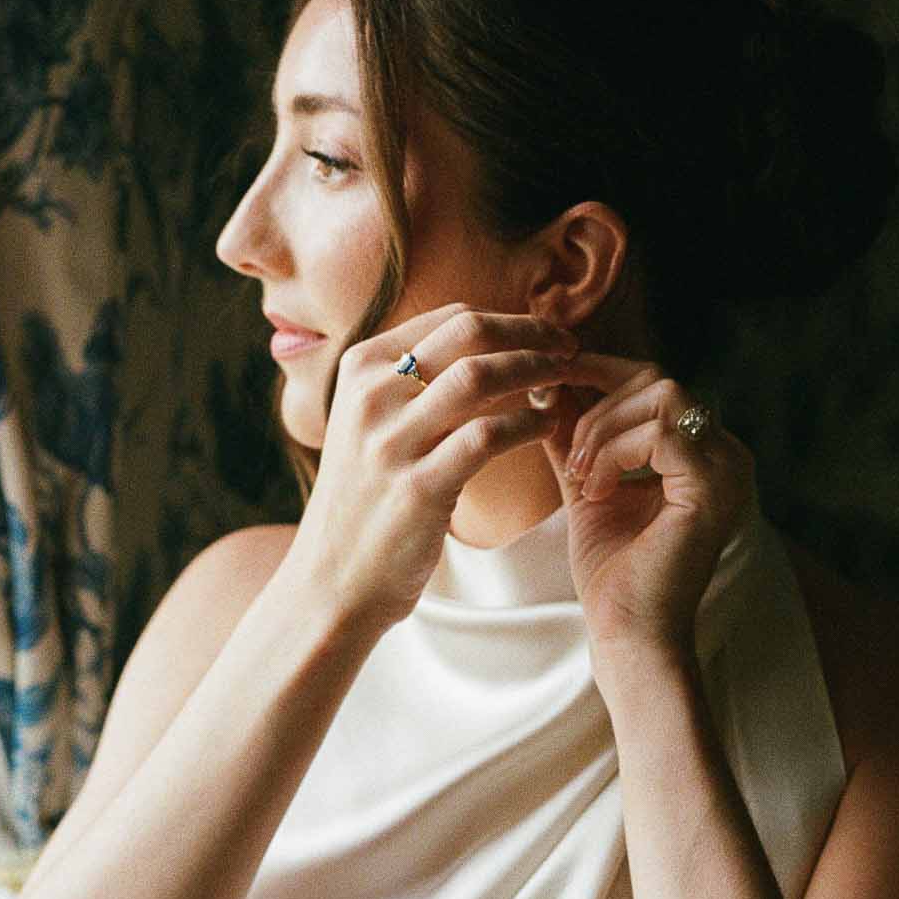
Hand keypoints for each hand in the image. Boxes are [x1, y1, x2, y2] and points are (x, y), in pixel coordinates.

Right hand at [288, 303, 579, 630]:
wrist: (331, 580)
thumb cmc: (365, 499)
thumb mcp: (370, 423)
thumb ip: (412, 381)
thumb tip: (486, 340)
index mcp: (361, 368)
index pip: (451, 318)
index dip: (509, 321)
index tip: (542, 337)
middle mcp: (371, 395)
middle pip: (469, 332)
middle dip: (531, 332)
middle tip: (568, 347)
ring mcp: (391, 441)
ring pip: (480, 376)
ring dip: (535, 371)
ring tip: (563, 381)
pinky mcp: (417, 488)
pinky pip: (488, 436)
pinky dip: (529, 424)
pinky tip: (547, 426)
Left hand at [540, 359, 756, 657]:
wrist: (628, 634)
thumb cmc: (613, 571)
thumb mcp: (587, 486)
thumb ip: (576, 437)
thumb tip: (546, 387)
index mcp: (703, 453)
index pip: (655, 384)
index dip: (601, 373)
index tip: (551, 384)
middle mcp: (726, 455)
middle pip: (657, 380)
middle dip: (597, 406)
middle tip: (568, 453)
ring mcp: (727, 469)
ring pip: (659, 395)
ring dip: (602, 430)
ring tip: (581, 476)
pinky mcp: (713, 488)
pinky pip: (659, 433)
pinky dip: (614, 453)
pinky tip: (595, 491)